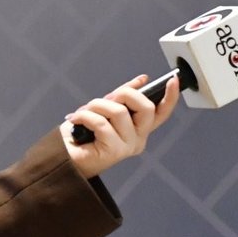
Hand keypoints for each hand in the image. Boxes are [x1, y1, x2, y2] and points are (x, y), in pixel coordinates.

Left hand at [61, 74, 178, 177]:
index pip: (161, 113)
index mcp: (139, 129)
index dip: (170, 97)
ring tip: (84, 111)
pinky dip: (85, 116)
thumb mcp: (106, 108)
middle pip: (146, 108)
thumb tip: (142, 80)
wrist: (63, 156)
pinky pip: (102, 123)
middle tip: (108, 98)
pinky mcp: (114, 151)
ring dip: (97, 105)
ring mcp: (128, 147)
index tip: (173, 80)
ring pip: (119, 112)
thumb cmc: (83, 133)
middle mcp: (138, 140)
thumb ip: (124, 96)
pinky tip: (76, 118)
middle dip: (126, 94)